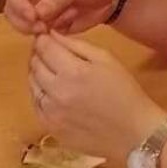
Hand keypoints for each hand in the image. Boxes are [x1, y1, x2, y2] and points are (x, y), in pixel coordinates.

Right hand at [5, 0, 122, 34]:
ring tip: (51, 29)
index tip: (32, 16)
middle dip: (23, 20)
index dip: (18, 3)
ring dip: (33, 29)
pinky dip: (46, 35)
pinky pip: (38, 32)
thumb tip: (37, 15)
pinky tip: (63, 29)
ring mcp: (38, 8)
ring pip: (22, 23)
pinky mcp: (48, 23)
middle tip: (41, 28)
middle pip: (12, 8)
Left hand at [27, 30, 162, 157]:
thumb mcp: (106, 59)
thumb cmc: (124, 91)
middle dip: (39, 54)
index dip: (42, 39)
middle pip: (34, 65)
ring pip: (32, 84)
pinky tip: (53, 92)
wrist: (134, 132)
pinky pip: (36, 105)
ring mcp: (51, 113)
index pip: (44, 48)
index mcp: (72, 72)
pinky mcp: (51, 129)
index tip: (46, 37)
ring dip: (38, 74)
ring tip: (53, 72)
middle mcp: (56, 92)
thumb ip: (76, 45)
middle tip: (50, 53)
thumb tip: (51, 35)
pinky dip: (40, 94)